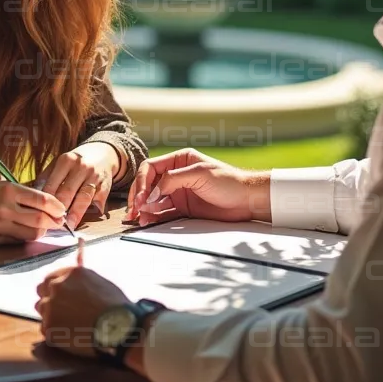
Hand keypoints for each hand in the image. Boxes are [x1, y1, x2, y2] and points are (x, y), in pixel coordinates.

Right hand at [0, 181, 66, 244]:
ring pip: (32, 234)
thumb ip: (23, 195)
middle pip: (40, 220)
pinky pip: (19, 240)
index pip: (42, 200)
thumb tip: (48, 205)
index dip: (56, 207)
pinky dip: (26, 236)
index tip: (62, 209)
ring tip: (43, 227)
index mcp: (9, 190)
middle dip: (53, 222)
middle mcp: (5, 208)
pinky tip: (27, 231)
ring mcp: (0, 225)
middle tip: (59, 222)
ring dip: (42, 231)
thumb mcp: (2, 186)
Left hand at [36, 265, 129, 356]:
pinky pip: (46, 328)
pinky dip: (55, 331)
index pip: (51, 277)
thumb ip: (80, 282)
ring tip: (69, 324)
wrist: (118, 328)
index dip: (54, 287)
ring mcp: (51, 307)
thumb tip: (74, 284)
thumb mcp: (99, 283)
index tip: (59, 295)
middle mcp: (57, 286)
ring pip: (42, 309)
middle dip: (49, 298)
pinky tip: (70, 334)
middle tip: (61, 309)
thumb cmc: (115, 306)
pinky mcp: (49, 327)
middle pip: (41, 290)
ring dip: (51, 314)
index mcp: (70, 273)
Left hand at [41, 142, 119, 229]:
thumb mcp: (60, 163)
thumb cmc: (74, 164)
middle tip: (51, 225)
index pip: (52, 184)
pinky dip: (92, 210)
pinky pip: (98, 200)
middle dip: (59, 210)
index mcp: (66, 161)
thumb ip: (47, 178)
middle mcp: (81, 167)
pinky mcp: (106, 185)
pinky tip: (85, 220)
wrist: (101, 154)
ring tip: (67, 226)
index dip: (46, 202)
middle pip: (67, 192)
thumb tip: (32, 197)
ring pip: (83, 198)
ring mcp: (94, 176)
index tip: (40, 215)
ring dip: (75, 214)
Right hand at [126, 148, 269, 225]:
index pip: (151, 168)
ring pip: (153, 200)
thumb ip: (173, 180)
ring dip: (144, 208)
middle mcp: (176, 175)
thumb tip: (151, 192)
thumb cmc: (228, 181)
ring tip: (139, 219)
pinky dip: (154, 216)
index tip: (142, 198)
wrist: (248, 200)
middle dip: (139, 196)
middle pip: (148, 184)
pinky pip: (163, 212)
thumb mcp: (200, 174)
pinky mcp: (183, 208)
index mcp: (179, 160)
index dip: (142, 182)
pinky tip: (148, 221)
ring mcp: (179, 192)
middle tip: (134, 210)